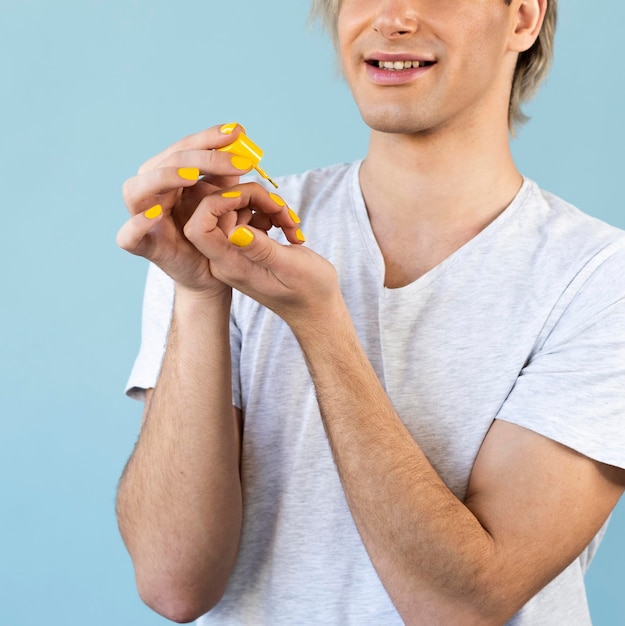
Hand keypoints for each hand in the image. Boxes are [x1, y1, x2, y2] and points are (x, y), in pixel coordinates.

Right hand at [117, 123, 254, 294]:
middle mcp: (150, 189)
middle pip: (167, 163)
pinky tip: (156, 214)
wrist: (211, 272)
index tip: (238, 132)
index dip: (209, 138)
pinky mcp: (142, 245)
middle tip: (240, 163)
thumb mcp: (225, 197)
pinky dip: (137, 224)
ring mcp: (140, 216)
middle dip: (204, 159)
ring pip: (137, 189)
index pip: (185, 147)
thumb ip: (228, 171)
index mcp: (168, 173)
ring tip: (194, 176)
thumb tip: (239, 135)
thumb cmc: (215, 231)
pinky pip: (127, 235)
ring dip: (164, 178)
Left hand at [183, 187, 339, 328]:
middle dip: (251, 199)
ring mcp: (234, 252)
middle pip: (218, 211)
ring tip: (290, 223)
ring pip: (235, 210)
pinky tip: (286, 226)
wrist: (315, 308)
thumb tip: (236, 231)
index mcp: (230, 266)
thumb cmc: (308, 291)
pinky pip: (247, 217)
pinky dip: (268, 213)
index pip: (200, 227)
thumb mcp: (290, 267)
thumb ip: (261, 249)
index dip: (217, 203)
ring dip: (264, 206)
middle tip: (283, 210)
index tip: (249, 198)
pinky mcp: (245, 246)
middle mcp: (225, 259)